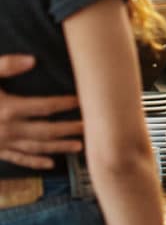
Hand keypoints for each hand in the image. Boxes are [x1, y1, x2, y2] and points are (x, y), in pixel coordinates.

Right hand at [0, 55, 83, 169]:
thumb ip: (5, 65)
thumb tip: (32, 60)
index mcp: (8, 109)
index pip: (46, 107)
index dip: (68, 104)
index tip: (87, 100)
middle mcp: (7, 130)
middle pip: (47, 130)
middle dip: (72, 128)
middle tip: (95, 127)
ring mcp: (0, 143)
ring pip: (36, 148)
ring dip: (59, 147)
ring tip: (80, 146)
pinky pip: (17, 159)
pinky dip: (34, 162)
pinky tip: (50, 164)